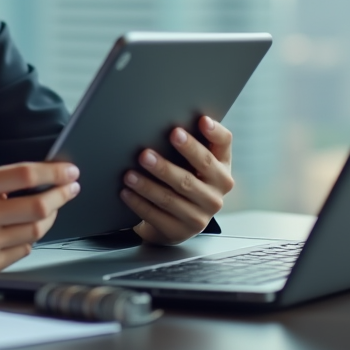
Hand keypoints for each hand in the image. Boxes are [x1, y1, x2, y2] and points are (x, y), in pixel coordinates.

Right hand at [0, 161, 79, 273]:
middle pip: (37, 207)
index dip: (54, 173)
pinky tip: (24, 229)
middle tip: (70, 188)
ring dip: (50, 217)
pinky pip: (24, 250)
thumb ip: (1, 175)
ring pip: (36, 231)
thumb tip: (42, 178)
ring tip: (50, 207)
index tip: (70, 171)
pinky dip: (30, 238)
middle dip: (62, 195)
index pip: (25, 176)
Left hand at [121, 116, 233, 244]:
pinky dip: (139, 203)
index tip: (201, 120)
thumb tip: (166, 118)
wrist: (176, 221)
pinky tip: (126, 192)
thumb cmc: (184, 181)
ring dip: (148, 185)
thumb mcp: (192, 164)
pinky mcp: (180, 231)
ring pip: (171, 198)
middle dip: (168, 164)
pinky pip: (157, 216)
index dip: (215, 133)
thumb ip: (189, 142)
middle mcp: (216, 194)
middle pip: (192, 176)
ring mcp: (200, 216)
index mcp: (221, 169)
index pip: (224, 145)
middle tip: (146, 153)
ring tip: (129, 175)